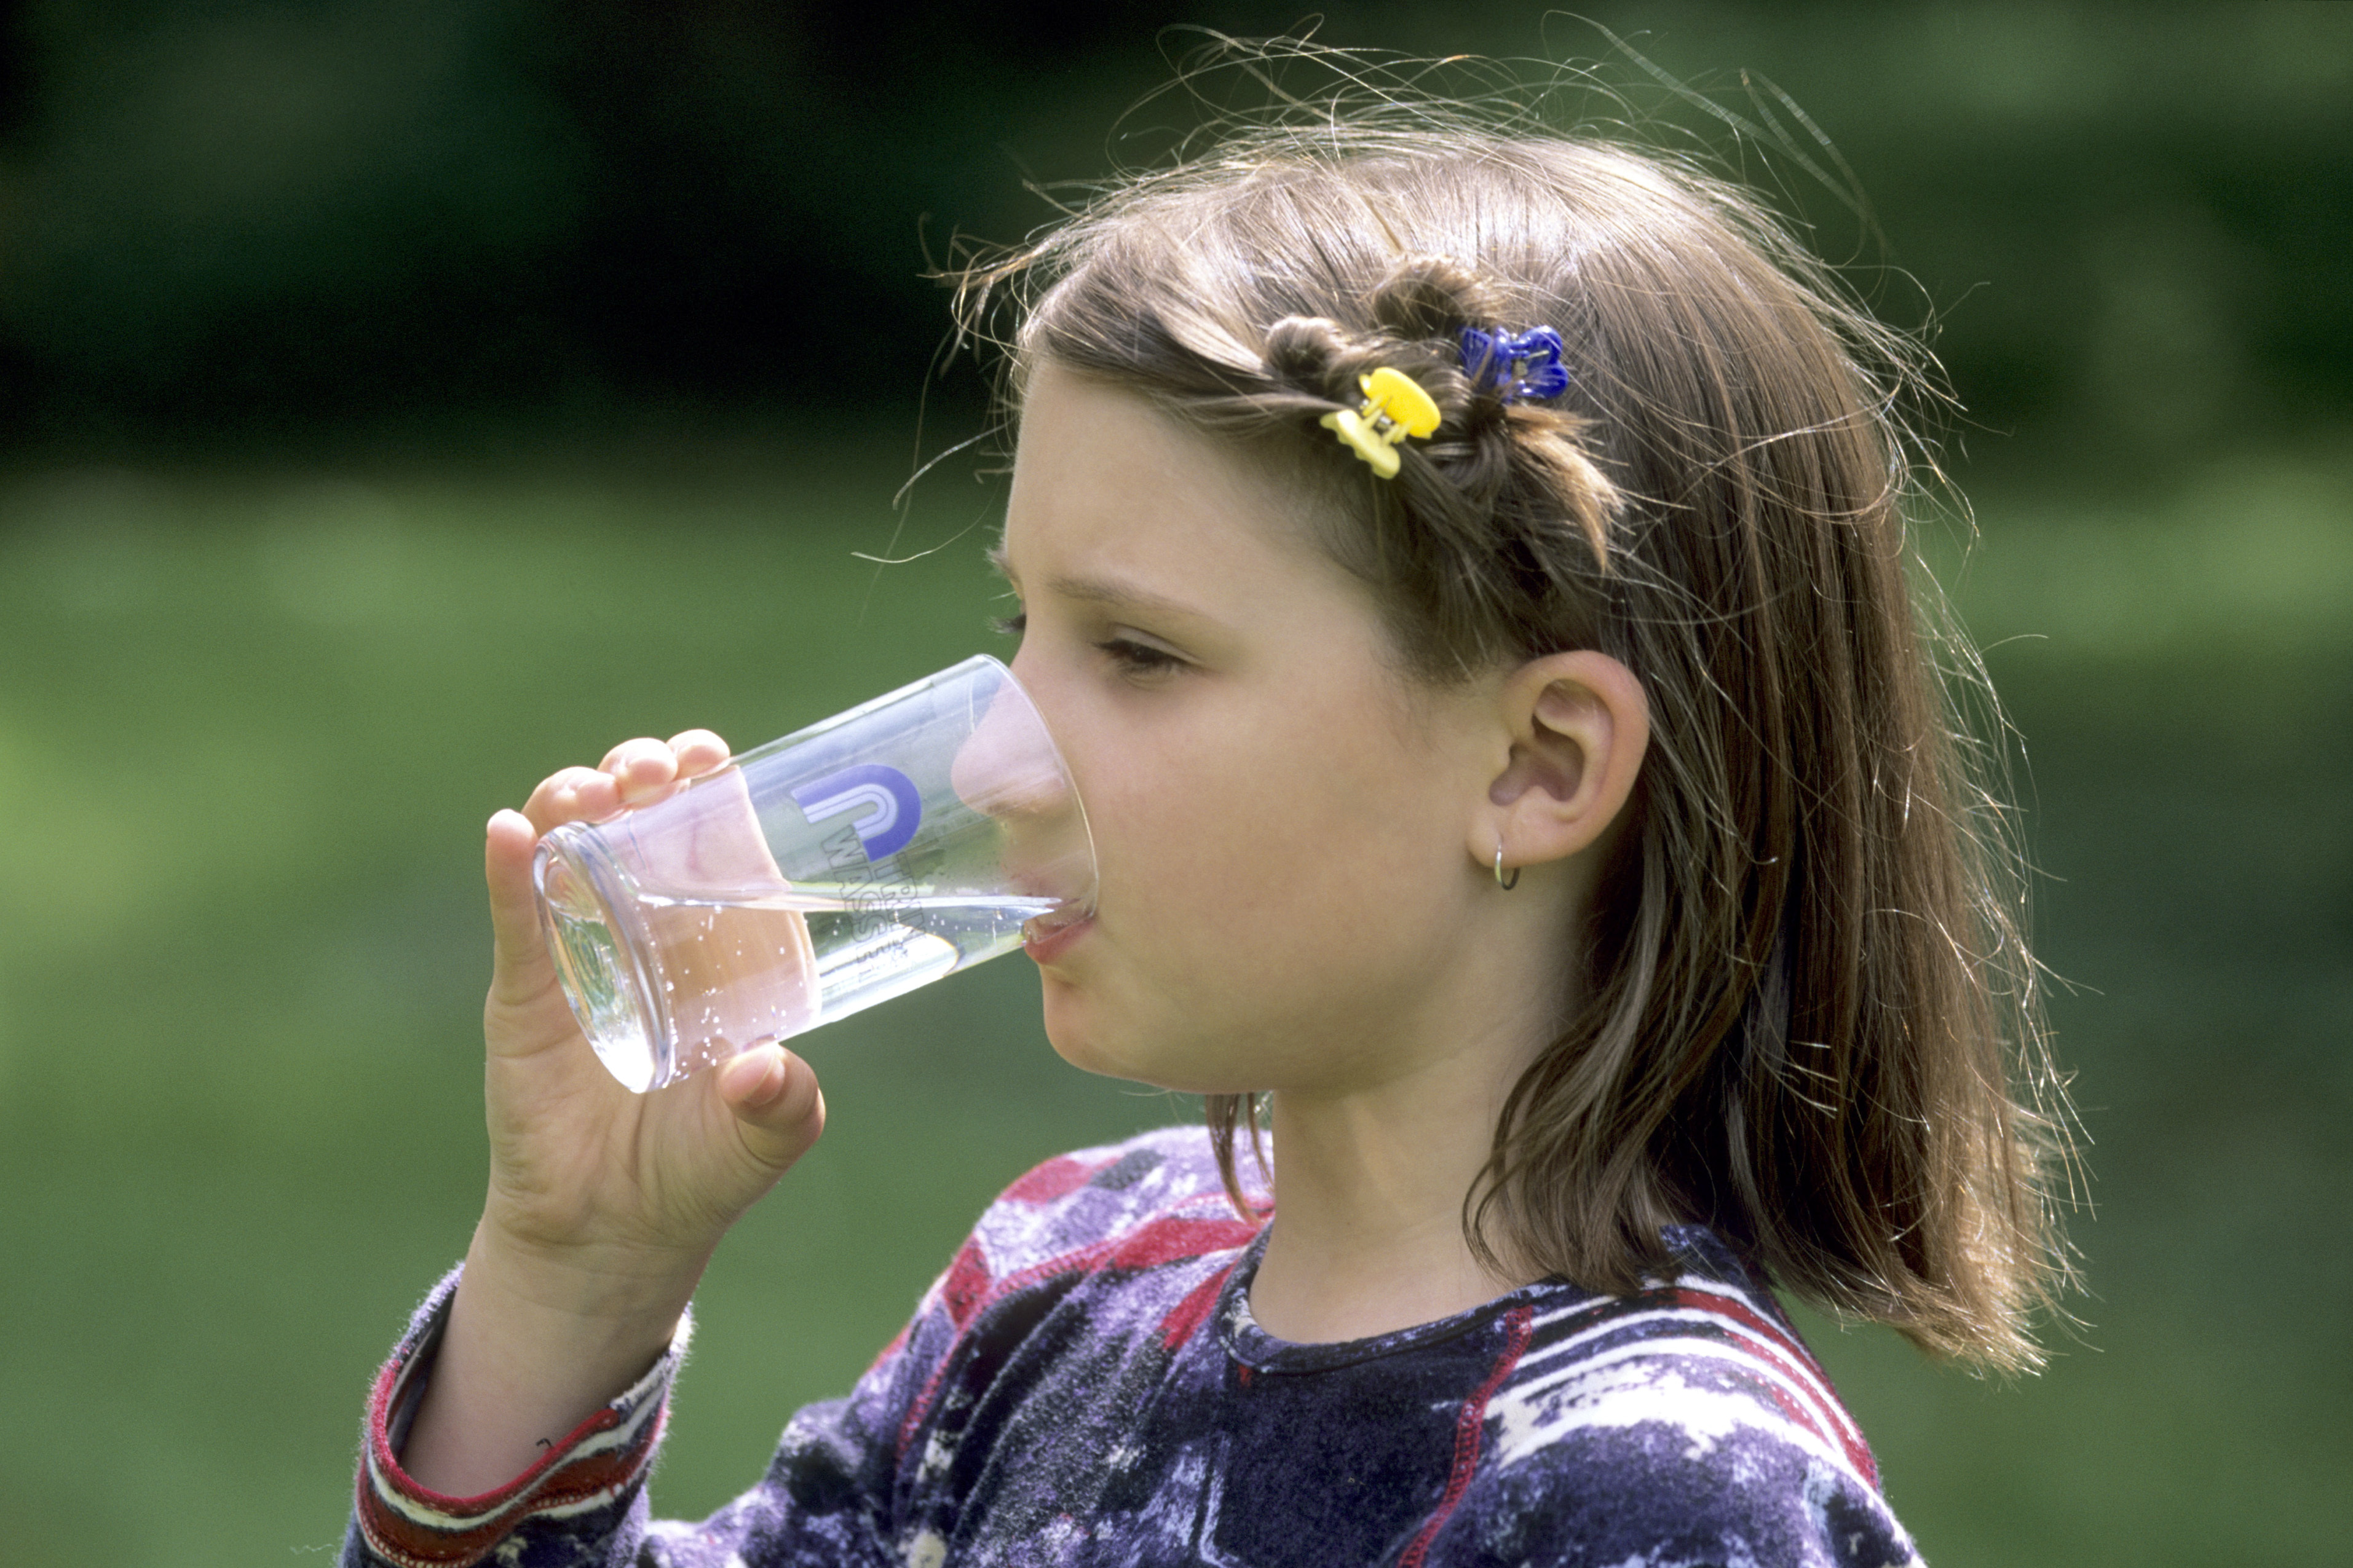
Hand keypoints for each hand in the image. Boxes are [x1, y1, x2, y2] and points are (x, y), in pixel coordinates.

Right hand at [478, 728, 825, 1282]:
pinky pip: (515, 923)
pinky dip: (508, 874)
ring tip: (587, 790)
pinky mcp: (526, 994)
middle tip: (650, 769)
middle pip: (641, 827)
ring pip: (571, 853)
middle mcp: (653, 936)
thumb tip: (764, 1069)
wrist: (613, 1234)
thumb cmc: (701, 1172)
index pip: (716, 845)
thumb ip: (782, 1107)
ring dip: (574, 803)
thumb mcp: (763, 1141)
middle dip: (642, 778)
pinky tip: (505, 833)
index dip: (710, 792)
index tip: (710, 758)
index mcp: (723, 949)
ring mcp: (582, 956)